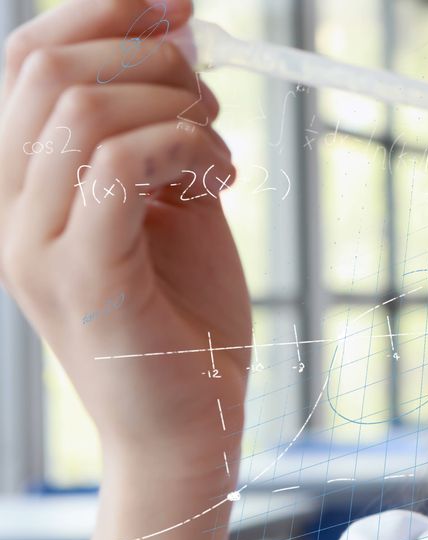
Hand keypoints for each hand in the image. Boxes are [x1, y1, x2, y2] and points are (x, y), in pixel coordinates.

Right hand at [0, 0, 249, 470]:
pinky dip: (184, 148)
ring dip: (176, 106)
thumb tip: (177, 48)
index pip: (26, 62)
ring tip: (220, 152)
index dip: (100, 13)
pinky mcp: (84, 278)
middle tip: (211, 99)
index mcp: (27, 186)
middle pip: (45, 69)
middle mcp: (12, 210)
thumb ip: (162, 135)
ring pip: (82, 110)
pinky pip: (117, 167)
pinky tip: (222, 179)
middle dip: (149, 56)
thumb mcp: (175, 208)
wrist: (192, 425)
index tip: (176, 4)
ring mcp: (38, 246)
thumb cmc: (187, 319)